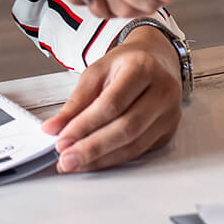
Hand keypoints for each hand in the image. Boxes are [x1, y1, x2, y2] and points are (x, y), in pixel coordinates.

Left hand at [39, 28, 183, 172]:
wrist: (155, 60)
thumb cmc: (125, 65)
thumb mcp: (96, 73)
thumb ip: (76, 102)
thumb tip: (54, 129)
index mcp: (143, 68)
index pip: (112, 104)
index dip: (85, 125)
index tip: (62, 140)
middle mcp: (163, 91)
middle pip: (126, 128)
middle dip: (93, 148)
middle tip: (67, 160)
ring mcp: (169, 113)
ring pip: (134, 145)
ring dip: (102, 159)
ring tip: (76, 164)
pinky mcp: (168, 131)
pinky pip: (139, 151)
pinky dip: (114, 159)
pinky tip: (95, 162)